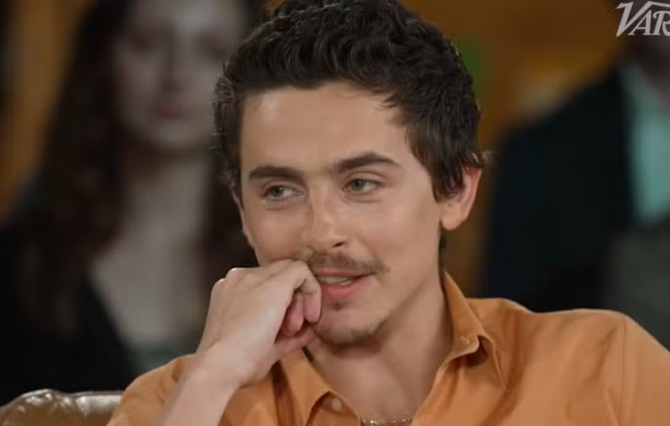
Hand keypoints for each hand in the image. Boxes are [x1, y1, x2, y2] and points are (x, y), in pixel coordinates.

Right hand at [195, 260, 321, 387]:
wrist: (221, 365)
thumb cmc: (237, 363)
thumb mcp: (264, 344)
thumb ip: (284, 334)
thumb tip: (308, 330)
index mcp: (232, 290)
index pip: (267, 286)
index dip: (283, 306)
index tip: (287, 331)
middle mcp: (240, 277)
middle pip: (279, 277)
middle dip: (293, 302)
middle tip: (291, 330)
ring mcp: (255, 276)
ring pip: (290, 274)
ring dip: (301, 301)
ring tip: (292, 329)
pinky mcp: (274, 282)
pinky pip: (302, 272)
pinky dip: (312, 292)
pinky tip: (310, 317)